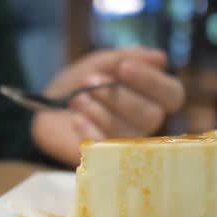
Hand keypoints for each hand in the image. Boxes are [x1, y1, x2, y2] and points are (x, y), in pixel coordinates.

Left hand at [31, 47, 184, 166]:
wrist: (44, 108)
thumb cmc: (79, 84)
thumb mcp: (99, 63)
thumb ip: (125, 57)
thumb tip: (160, 59)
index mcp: (152, 97)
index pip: (171, 94)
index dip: (151, 81)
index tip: (123, 67)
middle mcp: (145, 123)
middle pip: (151, 116)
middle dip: (118, 96)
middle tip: (90, 82)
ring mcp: (127, 144)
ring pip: (128, 132)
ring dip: (99, 111)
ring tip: (77, 98)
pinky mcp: (104, 158)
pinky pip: (106, 148)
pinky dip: (89, 131)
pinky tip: (76, 119)